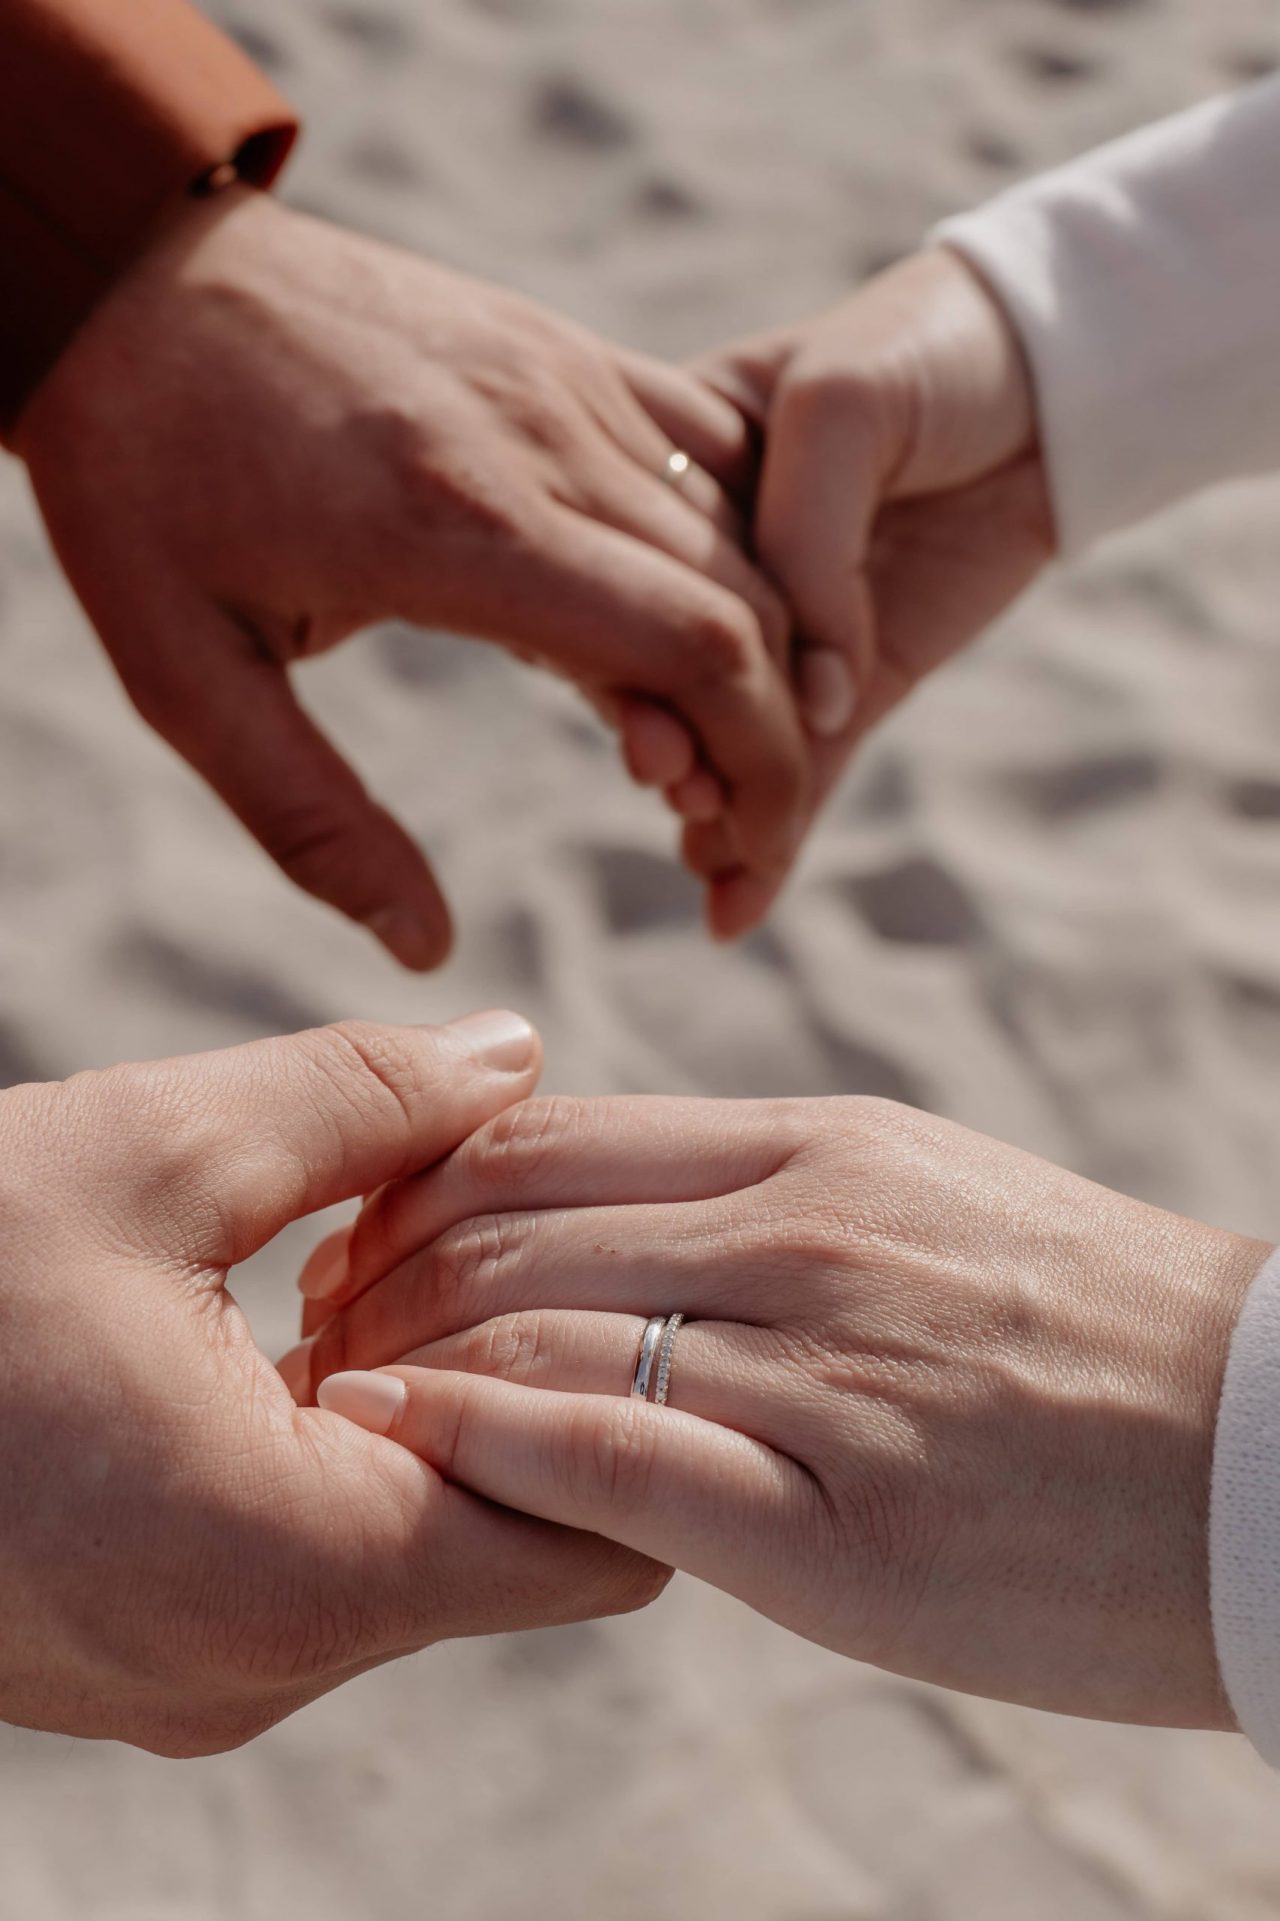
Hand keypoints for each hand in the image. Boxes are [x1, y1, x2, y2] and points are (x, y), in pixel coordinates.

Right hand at [0, 1015, 661, 1755]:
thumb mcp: (143, 1152)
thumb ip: (360, 1102)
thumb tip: (515, 1052)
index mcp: (295, 1569)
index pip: (597, 1528)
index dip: (627, 1384)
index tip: (616, 1261)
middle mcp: (268, 1664)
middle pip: (517, 1534)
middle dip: (535, 1376)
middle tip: (504, 1226)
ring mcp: (209, 1671)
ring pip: (422, 1541)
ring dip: (431, 1398)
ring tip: (380, 1260)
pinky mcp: (162, 1644)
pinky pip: (323, 1553)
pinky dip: (347, 1441)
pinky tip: (297, 1321)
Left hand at [15, 186, 805, 967]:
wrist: (128, 276)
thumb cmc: (143, 481)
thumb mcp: (187, 676)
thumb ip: (312, 821)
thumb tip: (424, 946)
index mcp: (458, 530)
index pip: (697, 646)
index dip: (759, 764)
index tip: (747, 854)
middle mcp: (541, 441)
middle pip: (748, 598)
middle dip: (778, 734)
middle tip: (741, 832)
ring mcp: (563, 379)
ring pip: (741, 526)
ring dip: (764, 649)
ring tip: (714, 751)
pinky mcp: (561, 348)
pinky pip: (705, 445)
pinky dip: (739, 543)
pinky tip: (708, 620)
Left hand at [296, 1093, 1263, 1727]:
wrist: (1271, 1454)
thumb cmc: (1094, 1337)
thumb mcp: (924, 1206)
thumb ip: (769, 1203)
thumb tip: (615, 1226)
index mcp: (818, 1147)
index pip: (547, 1136)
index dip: (420, 1188)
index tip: (362, 1247)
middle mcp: (801, 1229)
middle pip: (508, 1221)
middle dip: (376, 1277)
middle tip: (315, 1335)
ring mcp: (817, 1364)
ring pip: (532, 1330)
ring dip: (398, 1367)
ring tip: (332, 1412)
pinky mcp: (835, 1518)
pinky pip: (607, 1459)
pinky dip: (479, 1449)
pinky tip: (404, 1459)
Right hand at [680, 247, 1055, 936]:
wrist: (1053, 368)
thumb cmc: (930, 348)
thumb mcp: (841, 401)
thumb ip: (803, 536)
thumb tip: (814, 696)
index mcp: (679, 470)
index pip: (626, 577)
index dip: (622, 653)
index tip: (637, 711)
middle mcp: (716, 562)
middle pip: (668, 672)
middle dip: (669, 743)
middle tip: (676, 791)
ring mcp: (789, 631)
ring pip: (735, 735)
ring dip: (714, 807)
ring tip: (706, 860)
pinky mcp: (860, 683)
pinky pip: (812, 768)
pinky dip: (779, 834)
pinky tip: (736, 900)